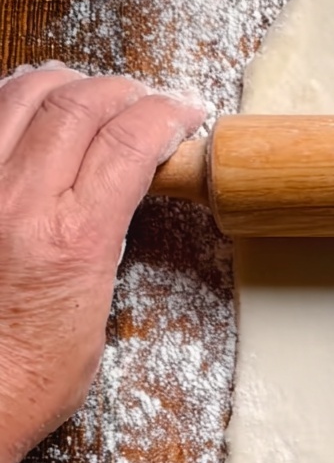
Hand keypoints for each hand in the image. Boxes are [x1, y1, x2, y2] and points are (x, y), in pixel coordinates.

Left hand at [0, 63, 205, 462]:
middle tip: (150, 101)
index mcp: (69, 241)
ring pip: (22, 92)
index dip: (167, 113)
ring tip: (95, 93)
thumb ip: (103, 239)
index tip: (187, 114)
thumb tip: (117, 192)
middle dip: (126, 91)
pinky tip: (36, 107)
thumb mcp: (94, 312)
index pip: (128, 139)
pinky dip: (16, 96)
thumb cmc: (25, 379)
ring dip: (69, 83)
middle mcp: (14, 202)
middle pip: (78, 103)